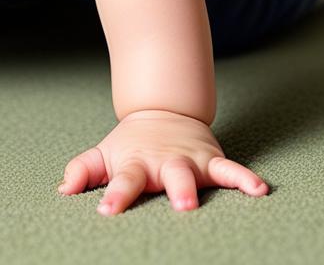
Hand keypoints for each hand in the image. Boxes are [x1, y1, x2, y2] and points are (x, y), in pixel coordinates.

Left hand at [57, 109, 268, 214]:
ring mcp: (189, 160)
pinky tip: (260, 191)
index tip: (107, 211)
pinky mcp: (211, 160)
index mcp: (135, 165)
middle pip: (168, 176)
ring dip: (204, 185)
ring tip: (209, 201)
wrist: (161, 112)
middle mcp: (164, 163)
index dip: (115, 196)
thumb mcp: (102, 154)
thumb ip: (82, 170)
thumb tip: (63, 191)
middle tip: (180, 206)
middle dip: (175, 189)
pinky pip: (231, 170)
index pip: (123, 182)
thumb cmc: (130, 145)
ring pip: (198, 173)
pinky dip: (246, 179)